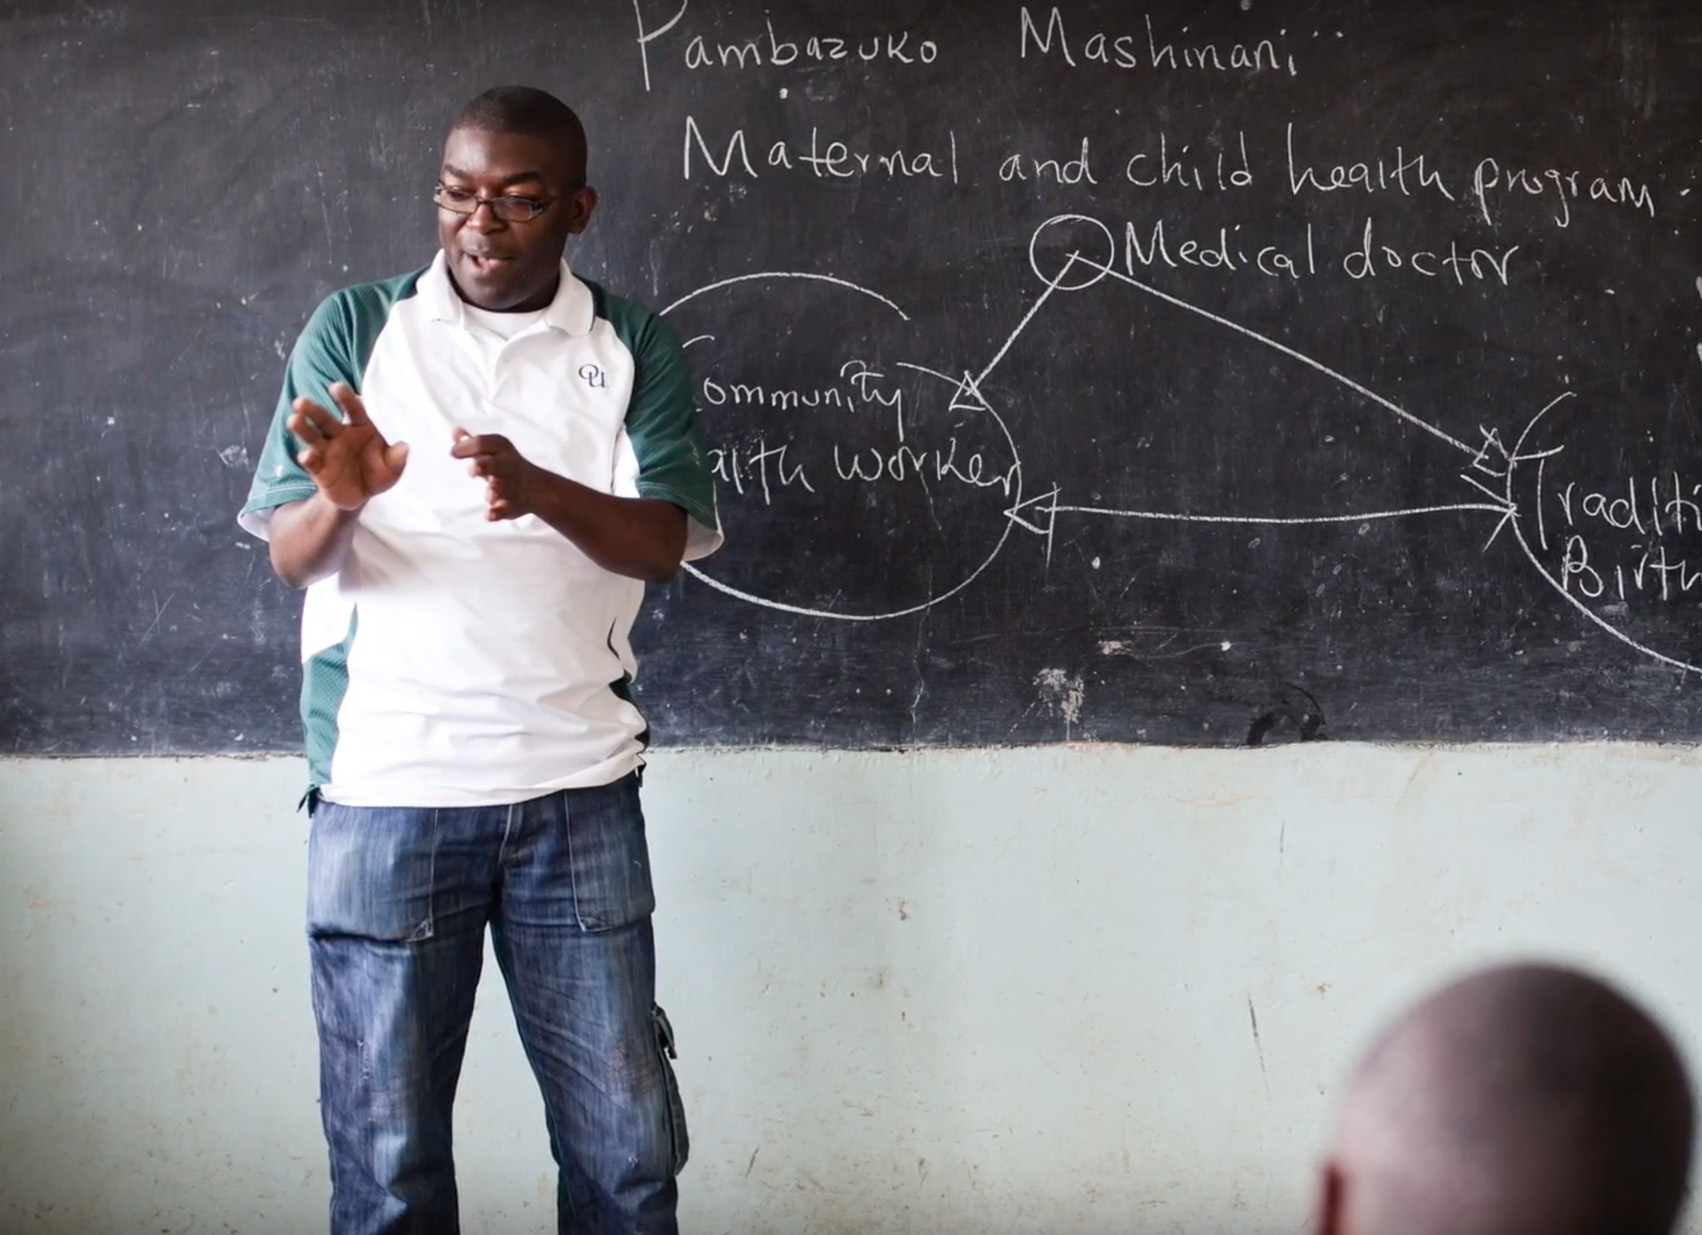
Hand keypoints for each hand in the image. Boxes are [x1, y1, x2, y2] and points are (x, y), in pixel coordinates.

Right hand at [287, 382, 408, 510]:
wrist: (361, 495)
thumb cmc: (378, 473)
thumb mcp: (392, 468)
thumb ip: (397, 458)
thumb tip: (404, 448)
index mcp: (360, 426)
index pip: (352, 409)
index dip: (345, 398)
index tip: (336, 387)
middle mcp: (339, 435)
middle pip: (324, 419)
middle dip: (312, 409)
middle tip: (300, 401)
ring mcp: (327, 451)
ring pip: (312, 436)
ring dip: (302, 428)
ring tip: (294, 420)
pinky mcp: (319, 469)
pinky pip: (312, 462)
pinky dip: (308, 458)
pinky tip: (306, 455)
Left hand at [451, 430, 542, 520]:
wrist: (537, 488)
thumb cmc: (505, 466)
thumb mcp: (492, 452)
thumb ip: (473, 444)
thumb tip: (454, 431)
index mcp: (501, 449)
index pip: (484, 444)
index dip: (467, 447)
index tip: (453, 453)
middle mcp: (509, 466)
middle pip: (497, 464)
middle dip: (485, 466)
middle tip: (472, 470)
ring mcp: (514, 486)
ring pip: (506, 487)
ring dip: (496, 490)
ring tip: (488, 495)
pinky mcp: (515, 504)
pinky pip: (508, 509)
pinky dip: (499, 512)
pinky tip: (489, 515)